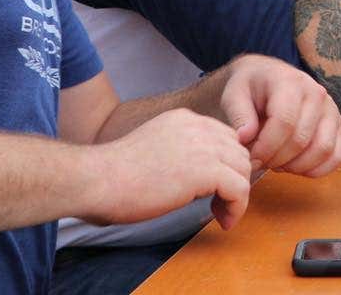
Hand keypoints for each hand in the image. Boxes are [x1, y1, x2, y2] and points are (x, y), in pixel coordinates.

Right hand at [83, 108, 253, 229]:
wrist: (97, 180)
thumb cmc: (114, 174)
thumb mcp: (155, 148)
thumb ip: (179, 151)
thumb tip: (197, 174)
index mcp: (184, 119)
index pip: (225, 137)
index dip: (225, 164)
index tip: (215, 188)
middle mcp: (198, 126)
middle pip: (239, 152)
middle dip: (235, 179)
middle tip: (220, 204)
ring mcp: (204, 146)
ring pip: (244, 169)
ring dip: (237, 195)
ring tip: (221, 214)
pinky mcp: (205, 170)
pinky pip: (240, 189)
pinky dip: (237, 208)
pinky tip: (223, 220)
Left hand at [217, 54, 340, 177]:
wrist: (268, 79)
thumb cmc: (250, 90)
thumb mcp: (234, 95)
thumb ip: (238, 115)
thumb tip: (245, 137)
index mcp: (290, 82)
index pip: (284, 122)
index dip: (265, 147)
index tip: (250, 159)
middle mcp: (317, 93)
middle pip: (301, 140)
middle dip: (276, 160)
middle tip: (259, 162)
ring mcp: (331, 110)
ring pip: (323, 149)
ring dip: (296, 166)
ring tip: (276, 163)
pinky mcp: (339, 126)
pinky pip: (337, 155)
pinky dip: (317, 170)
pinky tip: (295, 167)